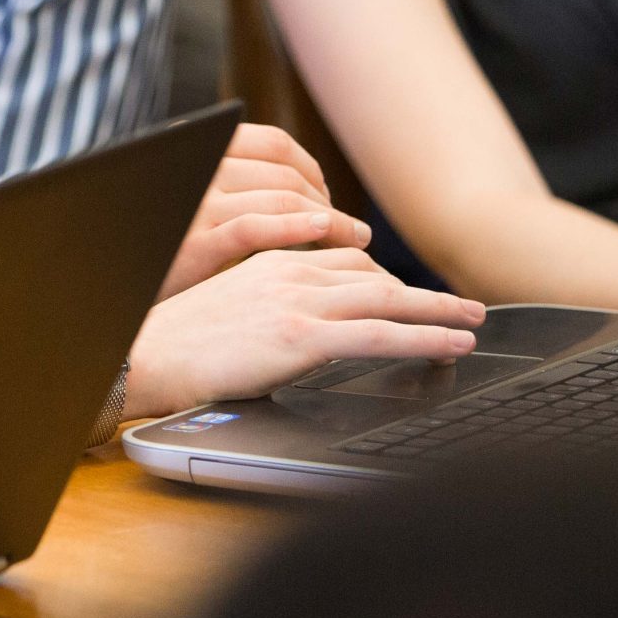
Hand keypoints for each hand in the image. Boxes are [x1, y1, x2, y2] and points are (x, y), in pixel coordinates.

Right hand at [123, 248, 485, 421]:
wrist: (146, 357)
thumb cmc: (179, 345)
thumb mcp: (233, 310)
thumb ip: (272, 307)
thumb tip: (300, 330)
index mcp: (272, 261)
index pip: (346, 259)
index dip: (387, 278)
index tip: (412, 295)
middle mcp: (290, 272)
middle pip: (375, 273)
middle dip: (426, 291)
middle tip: (464, 305)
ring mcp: (298, 302)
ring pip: (388, 298)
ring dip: (439, 311)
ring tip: (472, 323)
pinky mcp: (301, 337)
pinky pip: (379, 334)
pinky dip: (425, 336)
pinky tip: (452, 344)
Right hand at [156, 123, 374, 300]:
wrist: (132, 296)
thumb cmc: (170, 253)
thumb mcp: (199, 205)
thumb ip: (236, 188)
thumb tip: (299, 189)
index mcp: (202, 153)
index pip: (273, 143)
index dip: (310, 167)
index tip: (327, 194)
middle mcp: (200, 172)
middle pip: (286, 172)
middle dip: (326, 198)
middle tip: (349, 226)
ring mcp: (198, 207)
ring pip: (282, 198)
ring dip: (330, 218)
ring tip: (354, 239)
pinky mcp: (196, 244)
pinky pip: (257, 228)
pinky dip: (298, 229)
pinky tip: (324, 236)